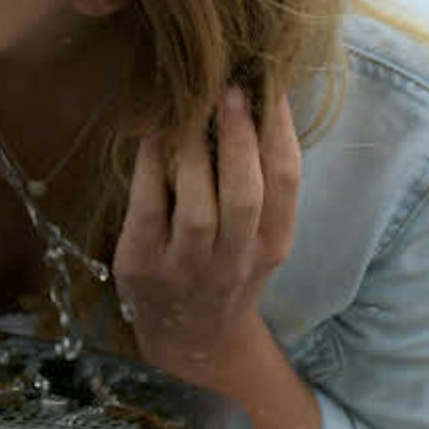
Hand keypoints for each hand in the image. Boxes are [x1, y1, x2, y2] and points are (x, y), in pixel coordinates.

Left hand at [113, 87, 299, 377]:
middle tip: (230, 89)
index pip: (286, 181)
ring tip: (190, 108)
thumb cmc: (227, 269)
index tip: (269, 89)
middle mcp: (234, 258)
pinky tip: (151, 135)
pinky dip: (150, 167)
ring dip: (194, 150)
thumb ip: (262, 186)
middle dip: (239, 137)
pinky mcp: (143, 264)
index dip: (280, 131)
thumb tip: (256, 104)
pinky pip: (148, 208)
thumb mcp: (260, 239)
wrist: (191, 339)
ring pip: (198, 204)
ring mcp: (187, 266)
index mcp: (273, 244)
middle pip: (245, 192)